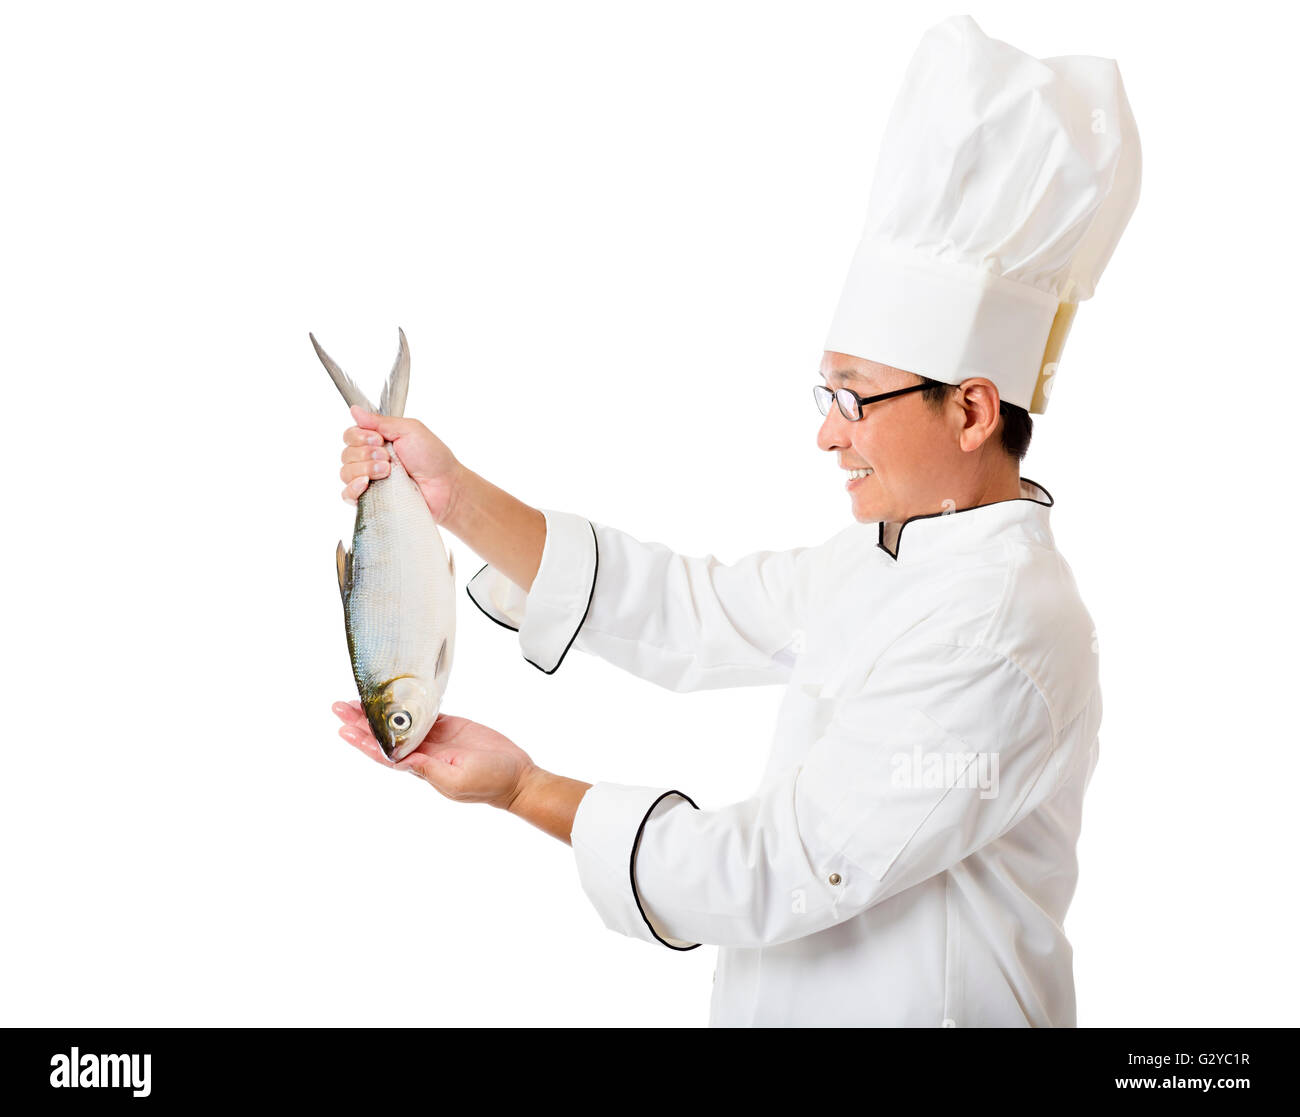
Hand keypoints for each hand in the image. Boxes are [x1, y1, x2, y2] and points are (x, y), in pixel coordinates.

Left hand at [331, 700, 535, 809]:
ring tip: (356, 699)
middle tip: (339, 706)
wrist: (516, 776)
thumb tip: (404, 761)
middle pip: (385, 736)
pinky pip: (423, 714)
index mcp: (422, 768)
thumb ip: (431, 770)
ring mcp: (435, 740)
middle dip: (361, 722)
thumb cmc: (489, 783)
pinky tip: (391, 697)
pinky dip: (406, 706)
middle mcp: (423, 753)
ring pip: (399, 723)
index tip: (344, 729)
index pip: (385, 754)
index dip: (364, 742)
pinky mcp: (450, 727)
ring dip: (378, 713)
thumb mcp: (458, 780)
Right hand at [339, 405, 463, 522]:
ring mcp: (369, 481)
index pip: (350, 435)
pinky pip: (347, 495)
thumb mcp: (410, 430)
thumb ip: (380, 421)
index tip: (379, 440)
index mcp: (377, 441)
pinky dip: (353, 489)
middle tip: (388, 457)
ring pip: (345, 473)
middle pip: (346, 454)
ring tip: (387, 471)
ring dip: (365, 469)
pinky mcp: (370, 500)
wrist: (445, 487)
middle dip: (366, 453)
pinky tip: (366, 484)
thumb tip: (355, 409)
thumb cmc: (433, 458)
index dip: (360, 437)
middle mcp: (370, 460)